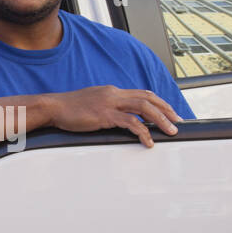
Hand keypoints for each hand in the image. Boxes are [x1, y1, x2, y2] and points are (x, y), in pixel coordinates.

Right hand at [45, 86, 181, 147]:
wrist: (53, 107)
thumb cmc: (70, 110)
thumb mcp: (93, 104)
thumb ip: (108, 108)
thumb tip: (120, 119)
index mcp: (113, 92)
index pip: (142, 94)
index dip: (159, 103)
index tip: (170, 113)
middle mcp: (114, 94)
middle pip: (148, 98)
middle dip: (166, 110)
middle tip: (178, 122)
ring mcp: (110, 103)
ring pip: (143, 108)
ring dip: (160, 120)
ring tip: (171, 132)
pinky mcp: (104, 115)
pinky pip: (129, 122)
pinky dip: (143, 132)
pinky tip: (148, 141)